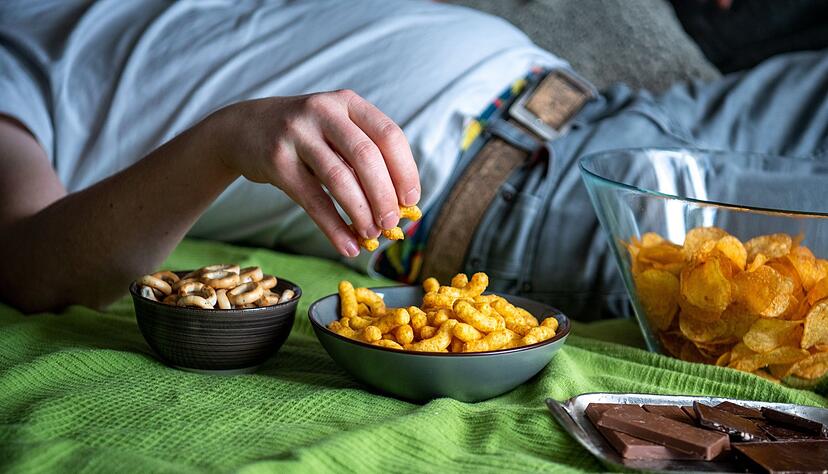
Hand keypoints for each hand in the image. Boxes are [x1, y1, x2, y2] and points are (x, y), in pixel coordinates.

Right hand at [213, 90, 420, 256]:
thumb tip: (400, 208)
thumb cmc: (306, 137)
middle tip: (392, 225)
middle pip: (366, 157)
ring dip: (361, 213)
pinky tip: (348, 246)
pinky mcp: (276, 161)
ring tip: (372, 235)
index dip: (405, 171)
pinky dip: (333, 227)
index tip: (411, 201)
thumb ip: (365, 158)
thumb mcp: (335, 130)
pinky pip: (312, 200)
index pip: (389, 134)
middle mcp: (323, 111)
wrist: (244, 128)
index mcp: (347, 102)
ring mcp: (296, 134)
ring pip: (339, 178)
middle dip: (384, 196)